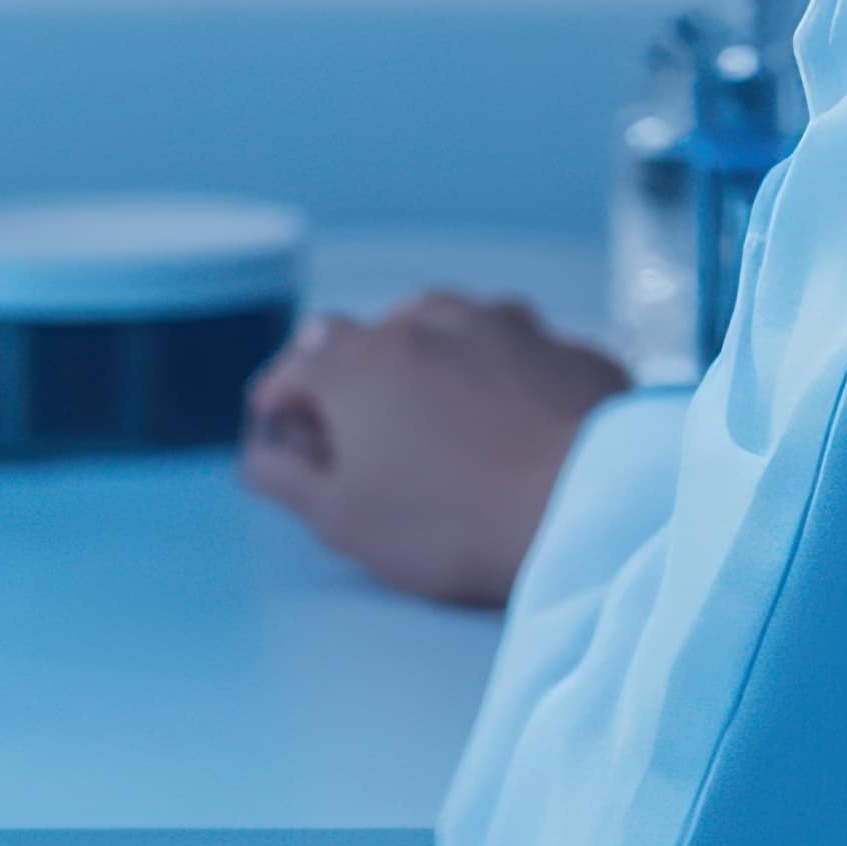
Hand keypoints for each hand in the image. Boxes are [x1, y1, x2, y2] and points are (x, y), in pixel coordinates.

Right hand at [240, 292, 633, 608]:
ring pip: (456, 323)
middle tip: (357, 416)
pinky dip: (502, 372)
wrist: (586, 506)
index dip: (284, 391)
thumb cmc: (448, 523)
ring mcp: (515, 326)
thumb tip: (260, 452)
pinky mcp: (576, 349)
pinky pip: (523, 350)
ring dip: (431, 354)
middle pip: (380, 330)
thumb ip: (289, 477)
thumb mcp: (342, 518)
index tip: (280, 421)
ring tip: (431, 402)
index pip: (305, 358)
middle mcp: (437, 323)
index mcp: (366, 361)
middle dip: (357, 367)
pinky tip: (510, 411)